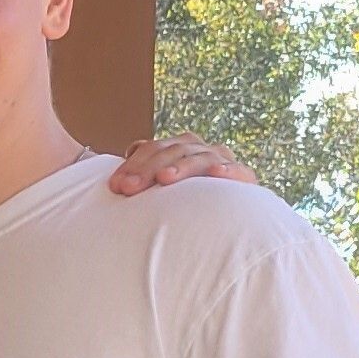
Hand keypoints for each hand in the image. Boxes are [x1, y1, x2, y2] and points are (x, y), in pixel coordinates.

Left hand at [108, 134, 255, 192]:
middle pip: (171, 151)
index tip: (115, 185)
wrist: (230, 211)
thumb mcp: (161, 183)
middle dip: (147, 169)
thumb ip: (144, 171)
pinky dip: (226, 169)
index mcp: (178, 146)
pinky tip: (216, 172)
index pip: (152, 148)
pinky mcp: (243, 175)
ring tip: (164, 178)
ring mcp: (220, 159)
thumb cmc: (185, 197)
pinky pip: (236, 170)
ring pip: (197, 157)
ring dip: (181, 167)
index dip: (133, 165)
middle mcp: (198, 148)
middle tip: (129, 188)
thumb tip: (125, 162)